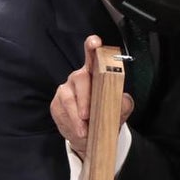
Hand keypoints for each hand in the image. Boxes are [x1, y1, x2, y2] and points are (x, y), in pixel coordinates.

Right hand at [50, 35, 133, 158]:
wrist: (90, 138)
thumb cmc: (105, 118)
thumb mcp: (119, 111)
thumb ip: (123, 104)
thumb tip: (122, 98)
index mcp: (95, 74)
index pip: (92, 56)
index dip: (92, 47)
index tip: (95, 42)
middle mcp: (79, 78)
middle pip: (80, 79)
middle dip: (84, 98)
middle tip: (88, 116)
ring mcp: (66, 90)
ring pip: (68, 98)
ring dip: (76, 116)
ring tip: (84, 131)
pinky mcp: (56, 104)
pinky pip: (61, 111)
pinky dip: (69, 122)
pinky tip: (77, 131)